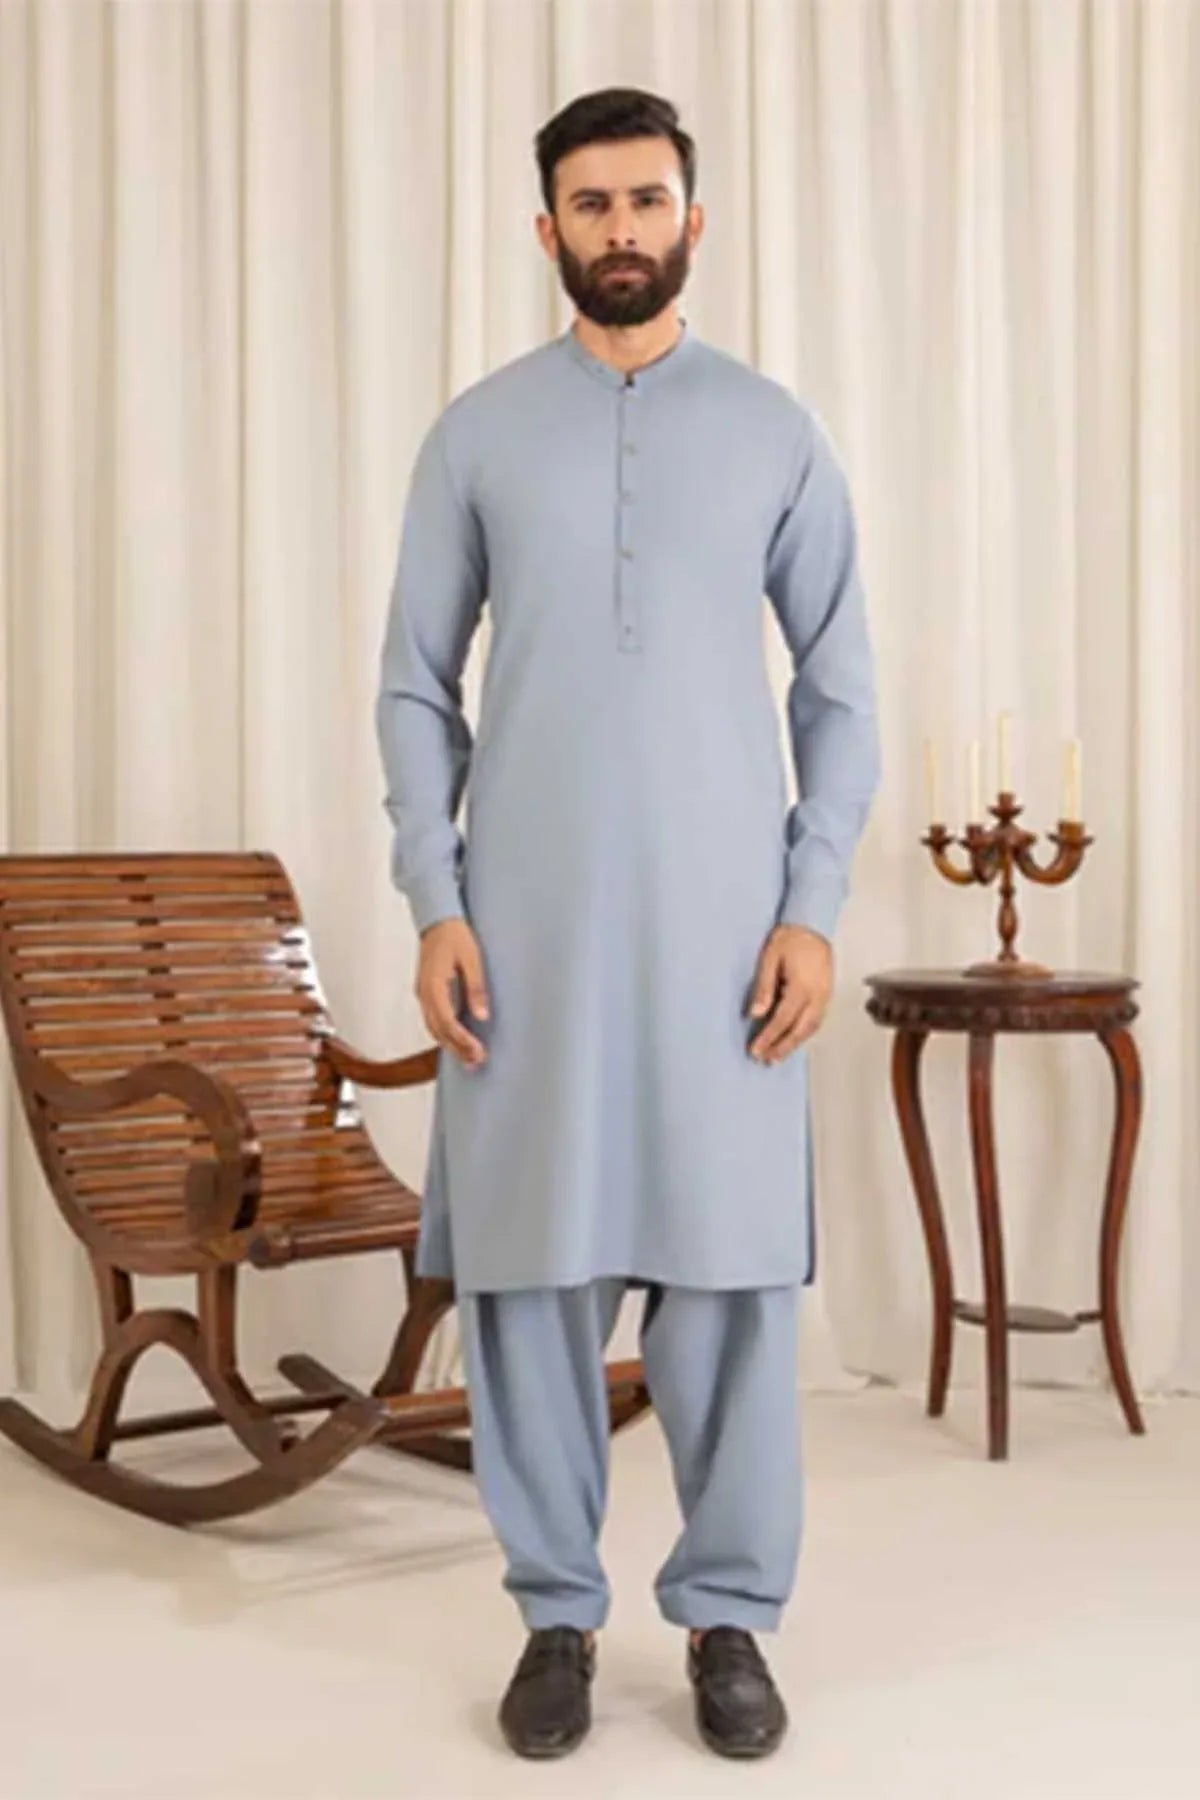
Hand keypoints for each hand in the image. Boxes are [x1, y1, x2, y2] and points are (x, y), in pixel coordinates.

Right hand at [415, 917, 490, 1068]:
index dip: (463, 1040)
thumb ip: (476, 988)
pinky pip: (434, 1019)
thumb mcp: (472, 959)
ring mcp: (423, 994)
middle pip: (438, 1030)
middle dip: (457, 1049)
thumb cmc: (454, 935)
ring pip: (434, 1028)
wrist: (437, 919)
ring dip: (450, 1045)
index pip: (447, 1022)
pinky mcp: (427, 993)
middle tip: (477, 1062)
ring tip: (469, 1058)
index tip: (478, 1051)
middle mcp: (424, 993)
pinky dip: (445, 1033)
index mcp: (433, 986)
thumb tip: (482, 1016)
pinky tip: (458, 1040)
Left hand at [745, 925, 833, 1062]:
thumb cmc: (789, 937)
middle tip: (766, 1060)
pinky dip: (804, 1033)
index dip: (769, 1037)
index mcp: (802, 986)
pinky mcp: (827, 994)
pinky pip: (817, 1020)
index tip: (755, 1050)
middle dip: (782, 1047)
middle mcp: (817, 995)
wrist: (814, 925)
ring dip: (794, 1044)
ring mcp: (825, 995)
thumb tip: (755, 1014)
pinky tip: (794, 1039)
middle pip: (800, 1030)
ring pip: (811, 1028)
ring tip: (777, 1056)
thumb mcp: (770, 957)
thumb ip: (764, 987)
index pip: (783, 1019)